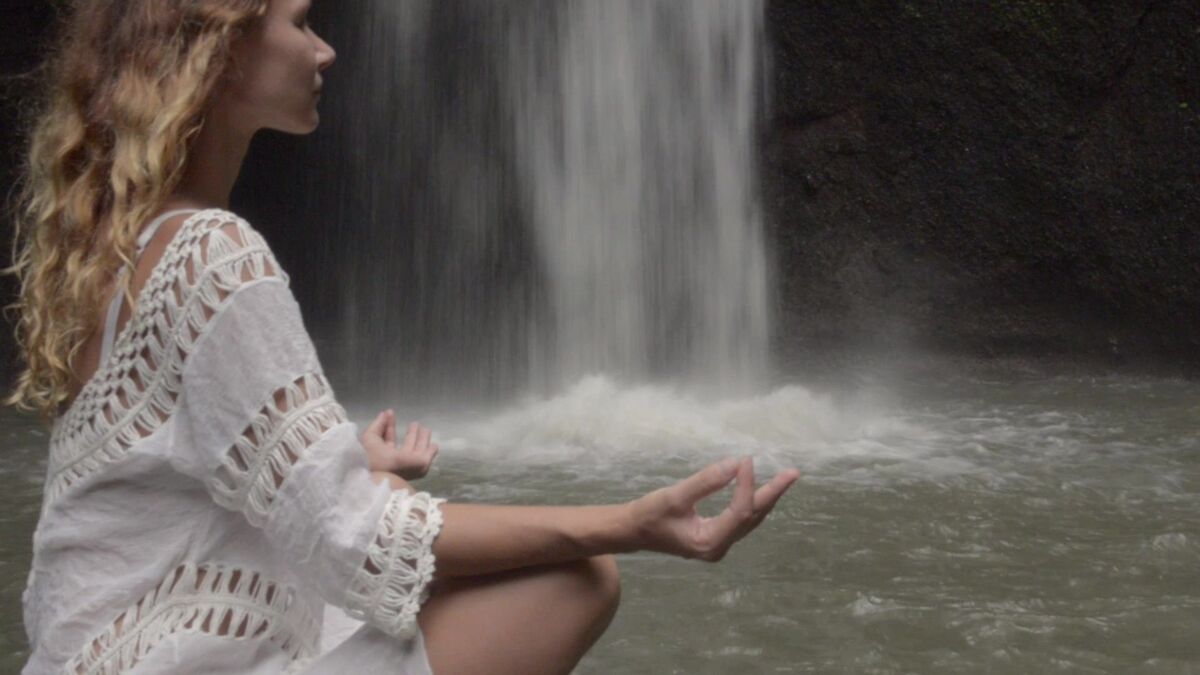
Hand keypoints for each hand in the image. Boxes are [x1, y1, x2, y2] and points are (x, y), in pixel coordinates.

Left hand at [360, 410, 438, 479]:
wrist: (378, 472)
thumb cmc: (370, 454)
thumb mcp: (370, 436)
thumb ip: (378, 424)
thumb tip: (385, 413)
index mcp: (383, 456)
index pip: (388, 439)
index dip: (389, 426)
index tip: (390, 414)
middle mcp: (397, 461)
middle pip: (406, 446)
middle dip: (411, 434)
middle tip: (415, 423)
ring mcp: (409, 464)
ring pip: (418, 449)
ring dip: (422, 439)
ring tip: (426, 428)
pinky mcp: (420, 464)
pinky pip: (428, 456)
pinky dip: (432, 450)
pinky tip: (434, 445)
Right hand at [627, 457, 799, 561]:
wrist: (633, 531)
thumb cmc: (649, 515)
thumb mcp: (674, 496)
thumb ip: (705, 482)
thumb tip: (735, 463)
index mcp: (709, 542)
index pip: (739, 510)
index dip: (747, 484)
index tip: (746, 459)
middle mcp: (719, 547)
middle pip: (753, 516)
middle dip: (773, 493)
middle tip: (793, 473)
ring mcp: (719, 544)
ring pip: (750, 518)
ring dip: (767, 496)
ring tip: (786, 477)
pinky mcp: (716, 536)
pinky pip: (742, 518)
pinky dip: (752, 500)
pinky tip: (761, 489)